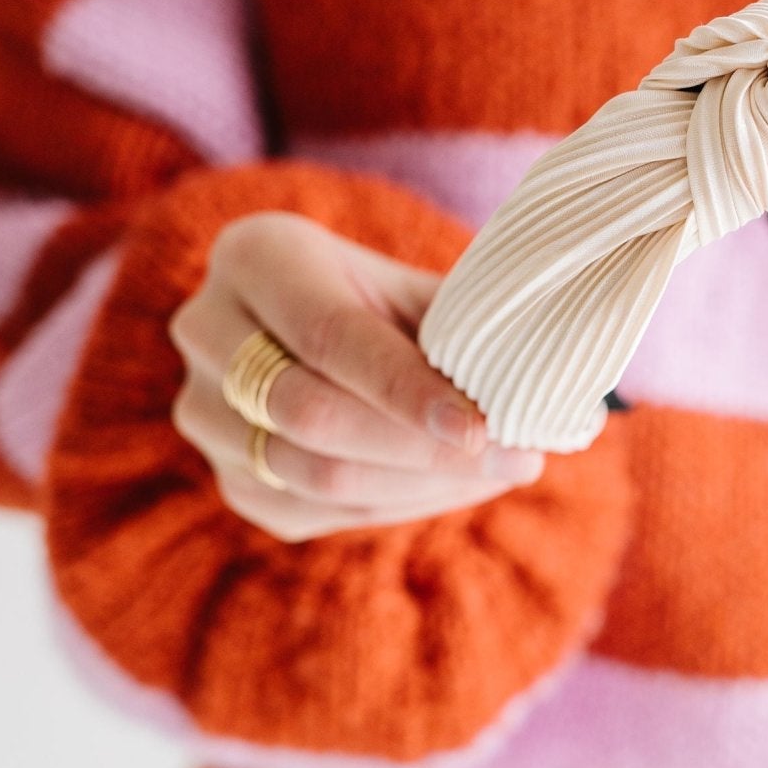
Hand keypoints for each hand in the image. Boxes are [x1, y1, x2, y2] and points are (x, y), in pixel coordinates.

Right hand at [168, 211, 542, 540]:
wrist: (319, 329)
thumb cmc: (387, 302)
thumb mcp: (419, 291)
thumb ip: (473, 332)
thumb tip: (564, 408)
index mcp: (256, 255)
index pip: (329, 335)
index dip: (406, 390)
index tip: (481, 428)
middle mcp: (206, 330)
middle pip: (310, 413)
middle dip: (422, 448)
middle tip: (516, 458)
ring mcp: (203, 411)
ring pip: (311, 474)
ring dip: (419, 486)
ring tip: (499, 472)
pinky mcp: (228, 477)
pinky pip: (312, 512)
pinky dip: (393, 508)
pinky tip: (451, 486)